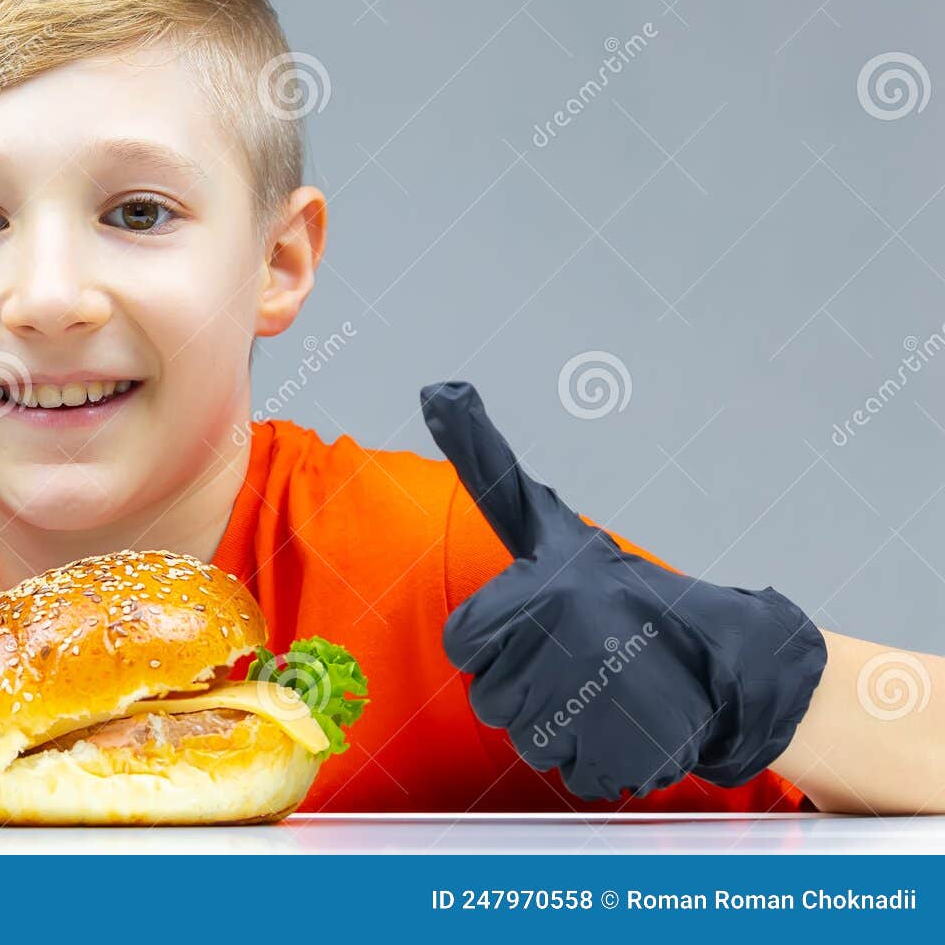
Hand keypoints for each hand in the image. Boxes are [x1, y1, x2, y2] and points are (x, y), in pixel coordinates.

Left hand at [421, 380, 826, 800]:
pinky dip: (601, 758)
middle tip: (576, 656)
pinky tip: (628, 722)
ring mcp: (590, 711)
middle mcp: (556, 653)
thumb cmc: (614, 584)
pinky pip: (575, 773)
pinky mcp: (622, 761)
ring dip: (561, 722)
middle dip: (528, 682)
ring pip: (528, 738)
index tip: (539, 623)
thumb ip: (486, 461)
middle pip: (492, 698)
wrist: (722, 653)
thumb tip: (437, 386)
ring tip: (602, 686)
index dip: (497, 638)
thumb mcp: (544, 520)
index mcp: (529, 598)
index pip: (463, 645)